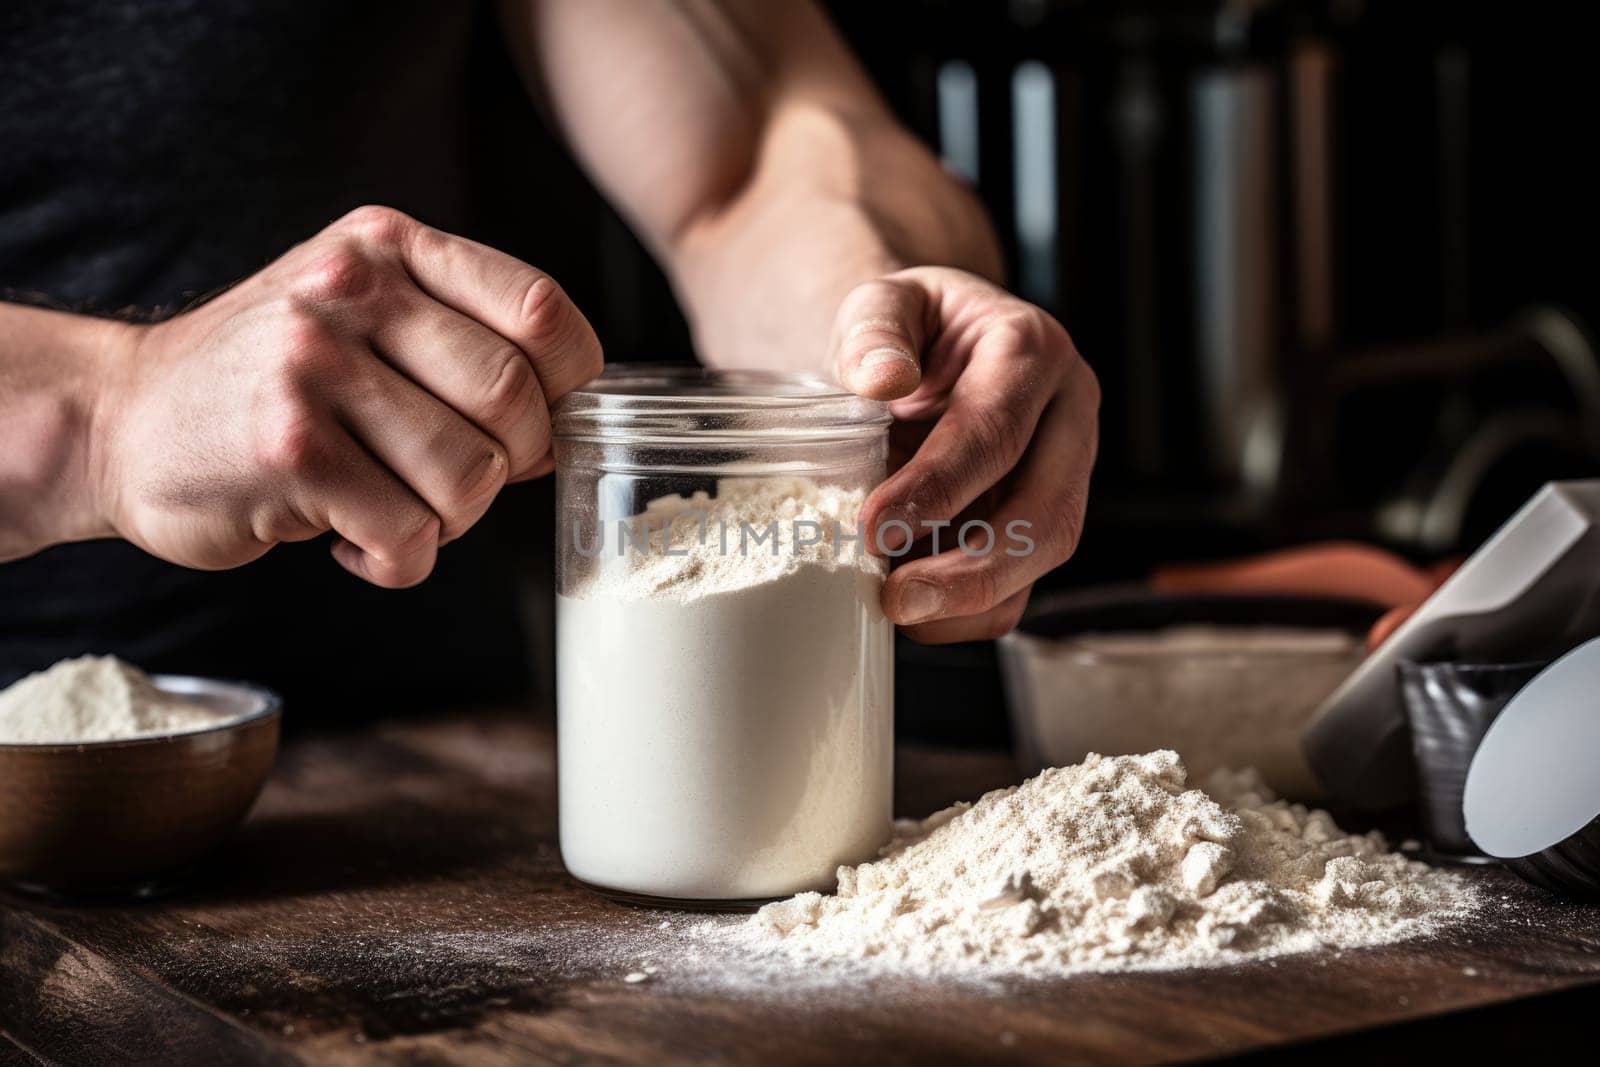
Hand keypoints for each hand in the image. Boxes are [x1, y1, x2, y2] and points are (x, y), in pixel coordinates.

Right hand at [96, 205, 602, 587]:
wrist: (119, 417)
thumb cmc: (267, 379)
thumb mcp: (357, 310)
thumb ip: (459, 337)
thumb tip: (568, 422)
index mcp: (388, 247)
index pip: (540, 311)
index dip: (568, 386)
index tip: (536, 425)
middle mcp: (350, 290)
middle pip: (515, 402)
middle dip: (510, 467)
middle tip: (457, 483)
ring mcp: (314, 367)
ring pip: (471, 477)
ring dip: (451, 522)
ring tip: (398, 510)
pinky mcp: (289, 451)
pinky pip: (410, 534)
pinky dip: (399, 560)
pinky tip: (352, 538)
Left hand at [830, 266, 1098, 642]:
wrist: (922, 349)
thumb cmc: (903, 330)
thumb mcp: (880, 305)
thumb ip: (875, 333)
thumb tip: (882, 379)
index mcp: (1032, 351)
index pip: (996, 432)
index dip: (937, 488)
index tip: (874, 527)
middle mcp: (1067, 416)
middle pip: (1047, 513)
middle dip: (972, 571)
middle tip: (896, 598)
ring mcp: (1066, 474)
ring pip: (1044, 560)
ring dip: (972, 600)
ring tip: (898, 608)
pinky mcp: (1045, 519)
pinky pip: (1025, 586)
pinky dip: (970, 612)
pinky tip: (915, 610)